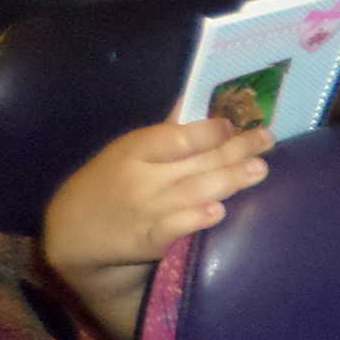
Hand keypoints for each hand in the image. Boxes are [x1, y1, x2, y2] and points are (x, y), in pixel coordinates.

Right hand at [44, 119, 271, 339]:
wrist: (74, 232)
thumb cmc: (111, 183)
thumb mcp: (129, 152)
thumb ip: (165, 132)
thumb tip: (193, 99)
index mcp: (136, 149)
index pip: (177, 136)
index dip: (208, 130)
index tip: (235, 124)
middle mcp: (141, 177)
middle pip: (195, 161)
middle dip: (234, 151)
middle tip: (266, 141)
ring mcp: (146, 209)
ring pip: (193, 191)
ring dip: (228, 180)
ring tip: (259, 169)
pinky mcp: (148, 240)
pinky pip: (174, 228)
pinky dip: (195, 219)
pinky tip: (217, 212)